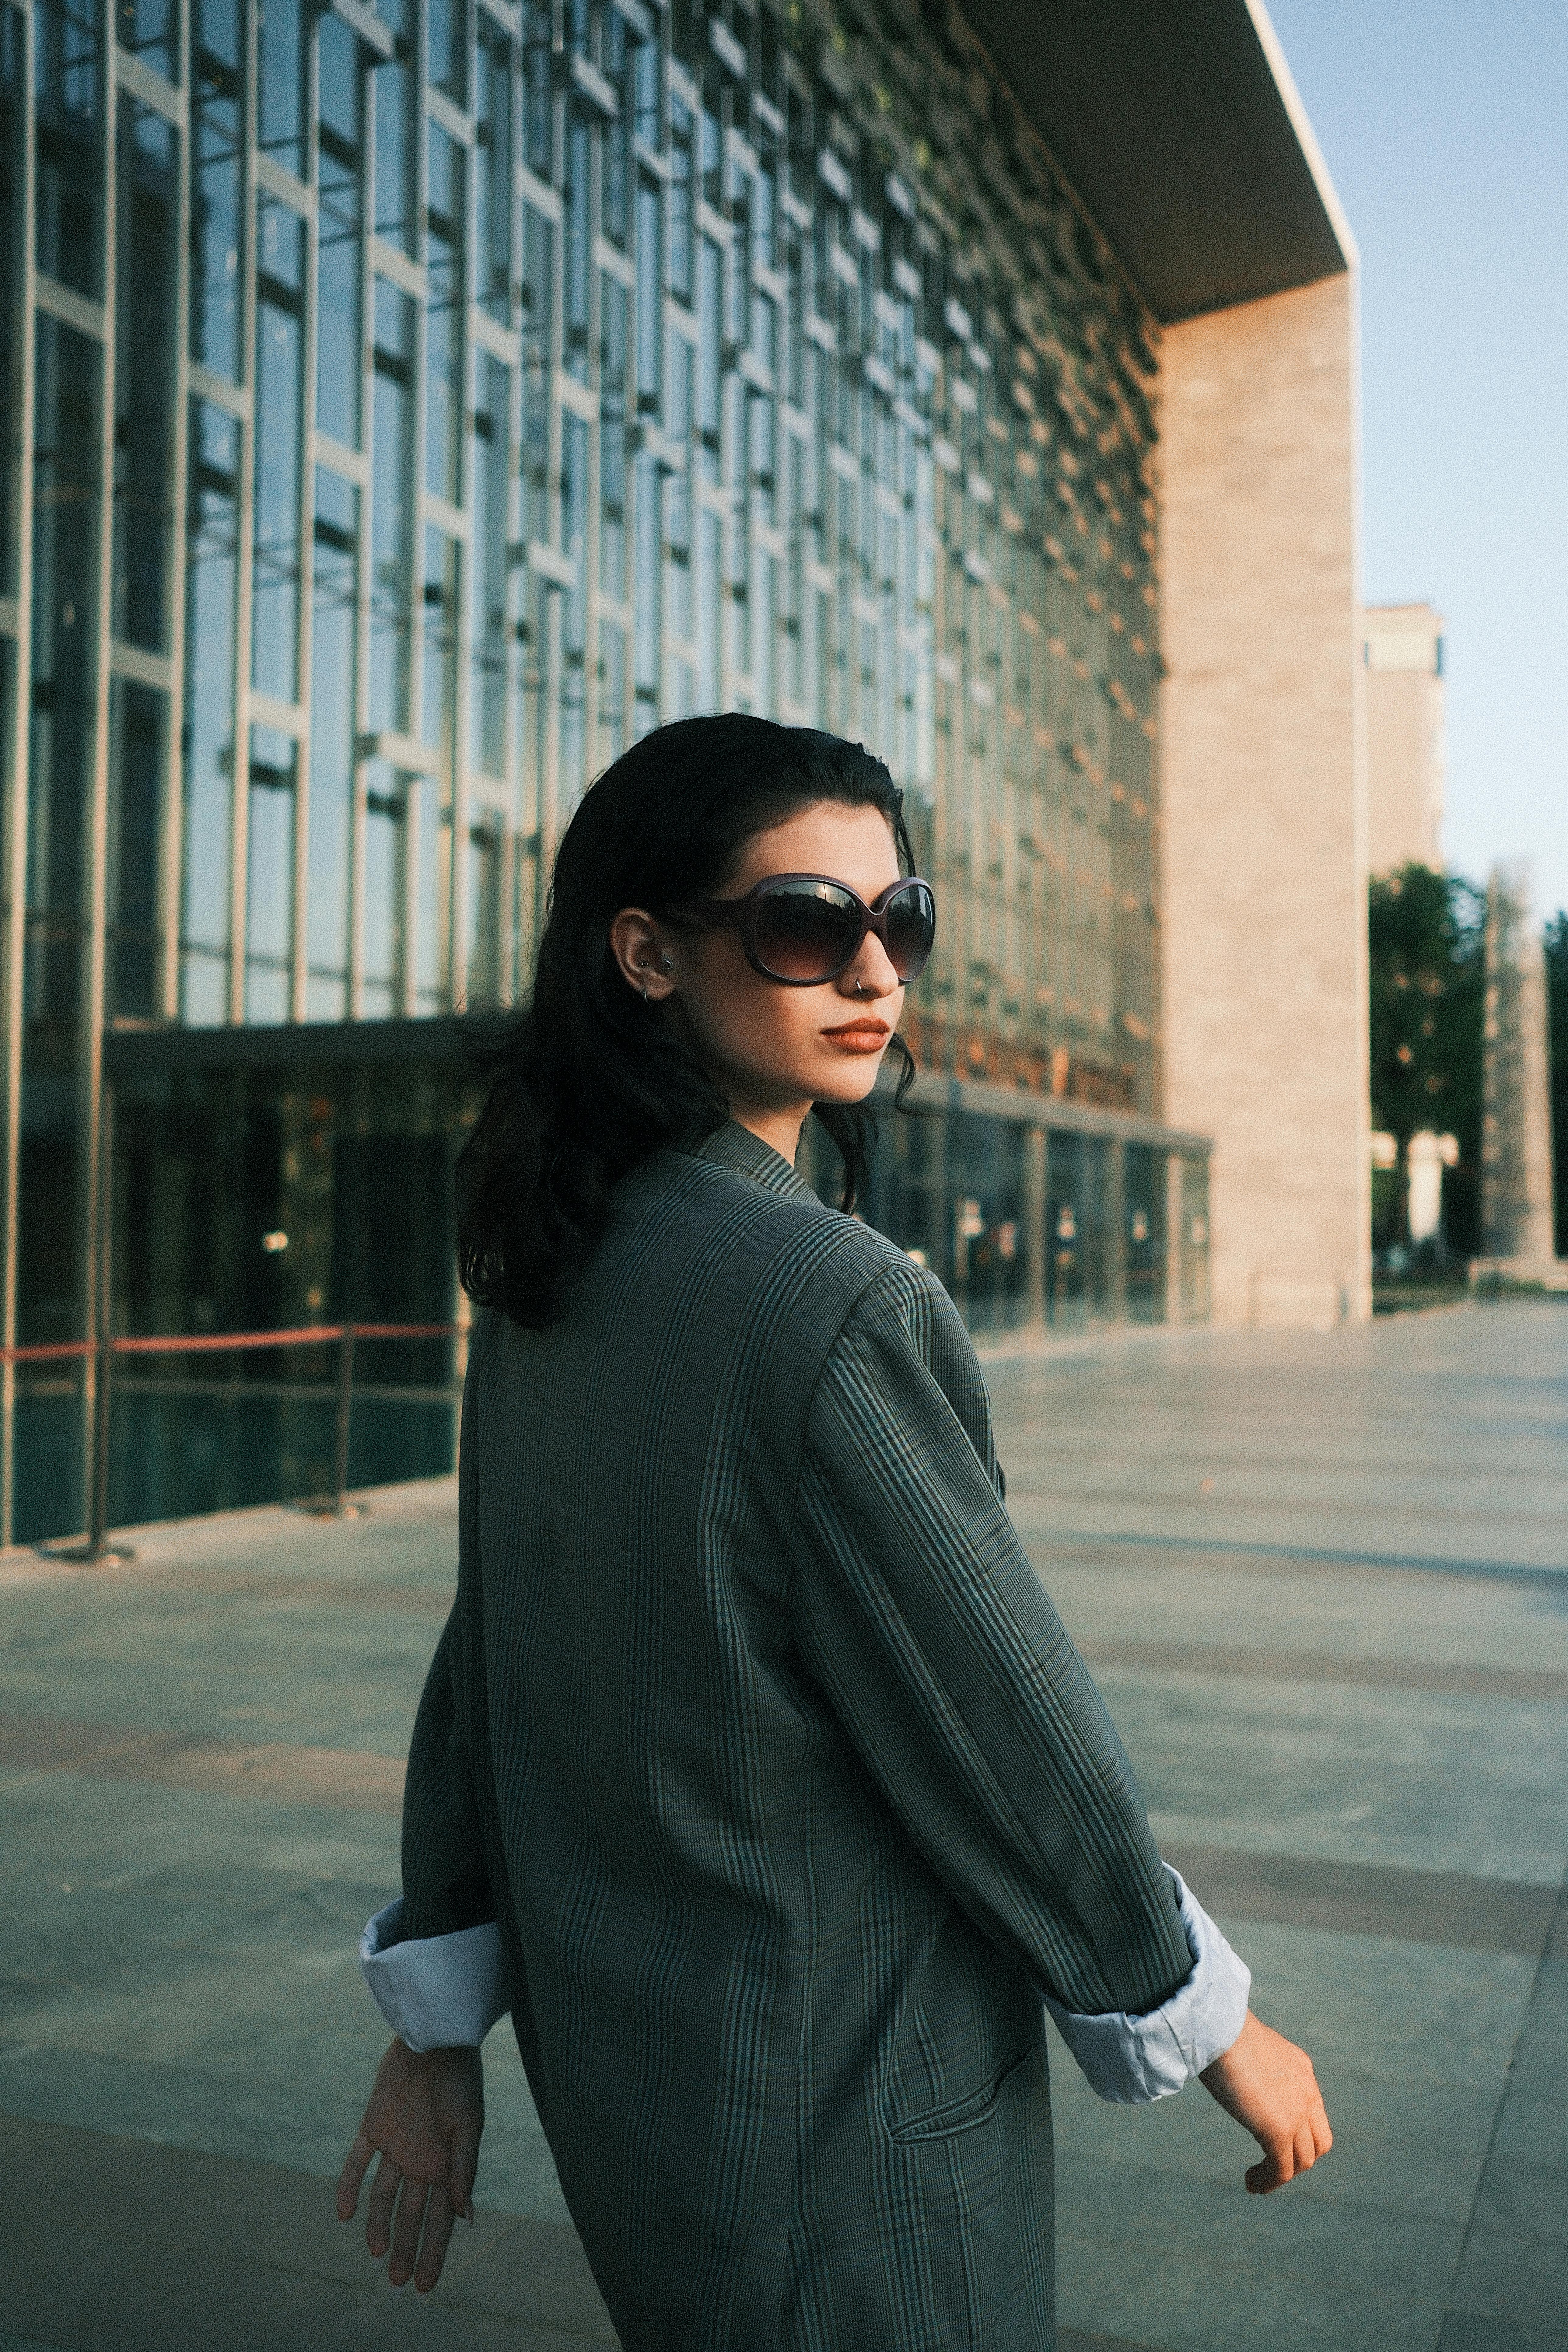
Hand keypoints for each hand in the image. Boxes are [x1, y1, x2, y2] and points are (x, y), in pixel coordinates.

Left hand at [336, 2037, 484, 2291]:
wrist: (436, 2039)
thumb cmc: (460, 2080)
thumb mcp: (468, 2125)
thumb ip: (463, 2170)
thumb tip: (465, 2217)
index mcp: (446, 2165)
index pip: (440, 2220)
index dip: (434, 2253)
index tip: (426, 2286)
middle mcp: (421, 2160)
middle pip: (412, 2215)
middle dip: (407, 2249)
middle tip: (399, 2283)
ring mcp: (396, 2144)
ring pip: (383, 2196)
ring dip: (378, 2224)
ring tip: (375, 2253)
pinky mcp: (374, 2126)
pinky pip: (358, 2161)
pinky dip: (349, 2185)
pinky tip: (344, 2214)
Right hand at [1199, 2007, 1331, 2193]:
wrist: (1220, 2027)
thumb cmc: (1220, 2029)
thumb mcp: (1247, 2046)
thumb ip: (1250, 2061)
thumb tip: (1231, 2066)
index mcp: (1301, 2069)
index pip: (1311, 2112)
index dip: (1297, 2132)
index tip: (1269, 2137)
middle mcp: (1307, 2092)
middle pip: (1317, 2142)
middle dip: (1297, 2158)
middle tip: (1270, 2163)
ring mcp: (1297, 2113)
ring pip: (1303, 2161)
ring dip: (1281, 2175)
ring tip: (1257, 2180)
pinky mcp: (1280, 2130)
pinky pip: (1282, 2169)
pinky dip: (1269, 2182)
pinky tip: (1252, 2184)